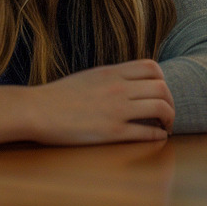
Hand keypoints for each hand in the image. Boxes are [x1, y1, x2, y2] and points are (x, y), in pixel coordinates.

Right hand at [29, 59, 174, 144]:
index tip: (159, 92)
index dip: (162, 80)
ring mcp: (117, 110)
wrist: (36, 110)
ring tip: (165, 126)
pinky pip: (146, 132)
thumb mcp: (90, 77)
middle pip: (162, 88)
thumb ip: (113, 77)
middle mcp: (119, 88)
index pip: (153, 67)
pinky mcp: (112, 132)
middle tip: (167, 113)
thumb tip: (132, 83)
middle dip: (171, 102)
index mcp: (113, 72)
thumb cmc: (59, 96)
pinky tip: (158, 137)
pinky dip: (157, 135)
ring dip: (169, 118)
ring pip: (160, 108)